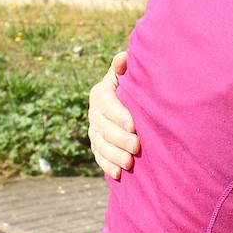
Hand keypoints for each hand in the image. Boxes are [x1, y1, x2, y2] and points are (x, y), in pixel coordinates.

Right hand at [89, 50, 140, 179]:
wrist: (132, 99)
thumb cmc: (134, 84)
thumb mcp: (129, 74)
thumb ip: (125, 67)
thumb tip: (124, 58)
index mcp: (101, 93)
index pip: (106, 104)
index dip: (119, 114)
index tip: (134, 125)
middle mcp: (94, 112)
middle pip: (103, 127)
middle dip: (120, 138)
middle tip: (137, 147)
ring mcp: (94, 130)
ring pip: (100, 144)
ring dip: (114, 155)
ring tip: (129, 163)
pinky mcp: (98, 144)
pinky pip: (99, 157)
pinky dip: (108, 166)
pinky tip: (119, 174)